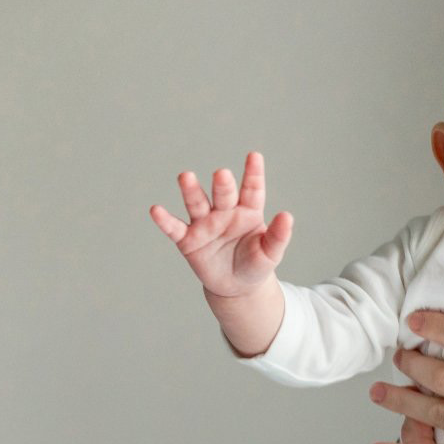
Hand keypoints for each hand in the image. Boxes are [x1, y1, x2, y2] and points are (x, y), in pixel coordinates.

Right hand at [148, 151, 292, 298]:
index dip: (253, 173)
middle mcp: (225, 212)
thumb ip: (278, 236)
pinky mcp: (188, 240)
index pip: (252, 190)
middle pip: (223, 194)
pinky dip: (165, 220)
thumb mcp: (270, 253)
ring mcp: (205, 224)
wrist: (236, 286)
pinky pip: (175, 228)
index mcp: (248, 211)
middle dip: (222, 184)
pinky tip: (156, 210)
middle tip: (222, 174)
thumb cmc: (255, 263)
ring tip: (186, 177)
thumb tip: (287, 216)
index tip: (255, 156)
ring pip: (197, 204)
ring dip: (191, 191)